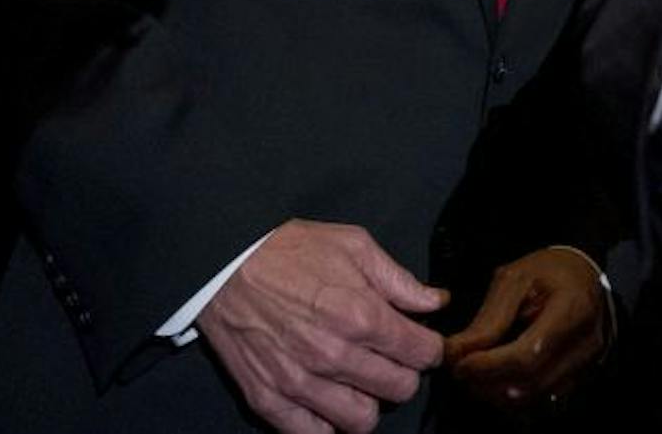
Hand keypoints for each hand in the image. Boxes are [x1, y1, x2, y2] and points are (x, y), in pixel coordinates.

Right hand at [198, 219, 447, 433]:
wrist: (225, 264)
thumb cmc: (290, 250)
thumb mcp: (353, 246)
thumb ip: (399, 280)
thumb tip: (437, 302)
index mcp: (361, 315)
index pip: (423, 354)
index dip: (429, 348)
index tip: (420, 342)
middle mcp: (335, 355)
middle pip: (400, 389)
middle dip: (404, 374)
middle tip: (390, 360)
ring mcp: (300, 382)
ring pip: (362, 421)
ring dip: (368, 403)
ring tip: (360, 382)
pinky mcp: (269, 399)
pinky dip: (326, 424)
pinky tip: (328, 402)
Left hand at [443, 246, 608, 414]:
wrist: (582, 274)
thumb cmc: (550, 271)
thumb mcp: (515, 279)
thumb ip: (488, 319)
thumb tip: (455, 352)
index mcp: (572, 309)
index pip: (528, 355)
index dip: (489, 366)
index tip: (460, 363)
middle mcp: (586, 343)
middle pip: (531, 383)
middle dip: (488, 383)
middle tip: (461, 370)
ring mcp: (586, 364)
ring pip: (535, 398)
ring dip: (497, 394)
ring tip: (476, 374)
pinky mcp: (580, 377)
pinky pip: (543, 400)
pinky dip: (514, 396)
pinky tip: (497, 379)